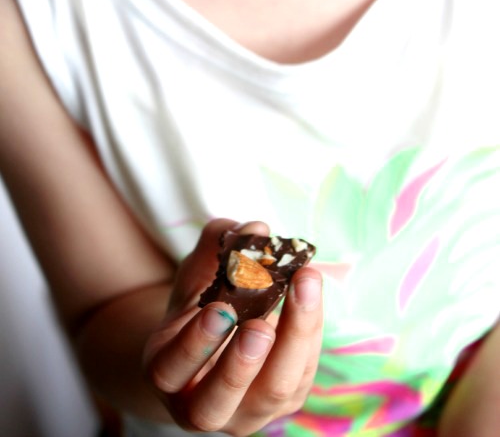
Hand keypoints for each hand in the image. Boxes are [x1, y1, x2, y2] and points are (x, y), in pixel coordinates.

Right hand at [143, 218, 322, 435]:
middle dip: (241, 362)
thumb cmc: (199, 304)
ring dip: (291, 341)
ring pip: (271, 395)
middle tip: (261, 323)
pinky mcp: (281, 404)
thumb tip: (256, 228)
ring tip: (303, 289)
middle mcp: (199, 406)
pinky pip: (301, 376)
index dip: (196, 342)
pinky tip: (311, 292)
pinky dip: (309, 333)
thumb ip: (217, 247)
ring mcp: (244, 413)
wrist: (216, 343)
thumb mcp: (197, 274)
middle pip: (217, 402)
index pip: (171, 369)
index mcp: (165, 371)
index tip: (220, 307)